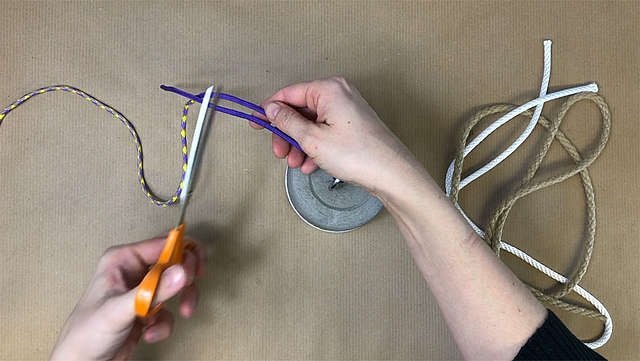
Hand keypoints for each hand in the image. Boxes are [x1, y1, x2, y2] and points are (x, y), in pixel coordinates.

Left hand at [50, 237, 204, 360]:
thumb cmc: (86, 334)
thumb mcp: (121, 309)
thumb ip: (154, 290)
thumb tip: (182, 271)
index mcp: (123, 259)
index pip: (163, 244)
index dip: (184, 253)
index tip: (194, 271)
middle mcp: (134, 270)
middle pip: (175, 262)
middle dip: (186, 278)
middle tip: (188, 291)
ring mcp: (141, 290)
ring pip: (177, 285)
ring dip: (183, 299)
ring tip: (183, 312)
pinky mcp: (147, 309)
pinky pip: (169, 309)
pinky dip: (166, 323)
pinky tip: (150, 334)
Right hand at [256, 77, 419, 192]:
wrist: (392, 174)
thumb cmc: (355, 154)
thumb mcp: (312, 139)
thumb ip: (287, 122)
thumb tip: (270, 109)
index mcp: (328, 89)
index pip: (288, 94)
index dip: (269, 110)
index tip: (255, 125)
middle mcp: (338, 94)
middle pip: (299, 110)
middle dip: (286, 134)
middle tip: (279, 154)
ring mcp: (347, 110)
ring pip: (311, 124)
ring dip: (300, 144)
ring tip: (297, 165)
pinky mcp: (353, 126)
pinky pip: (325, 132)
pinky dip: (315, 148)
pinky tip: (311, 166)